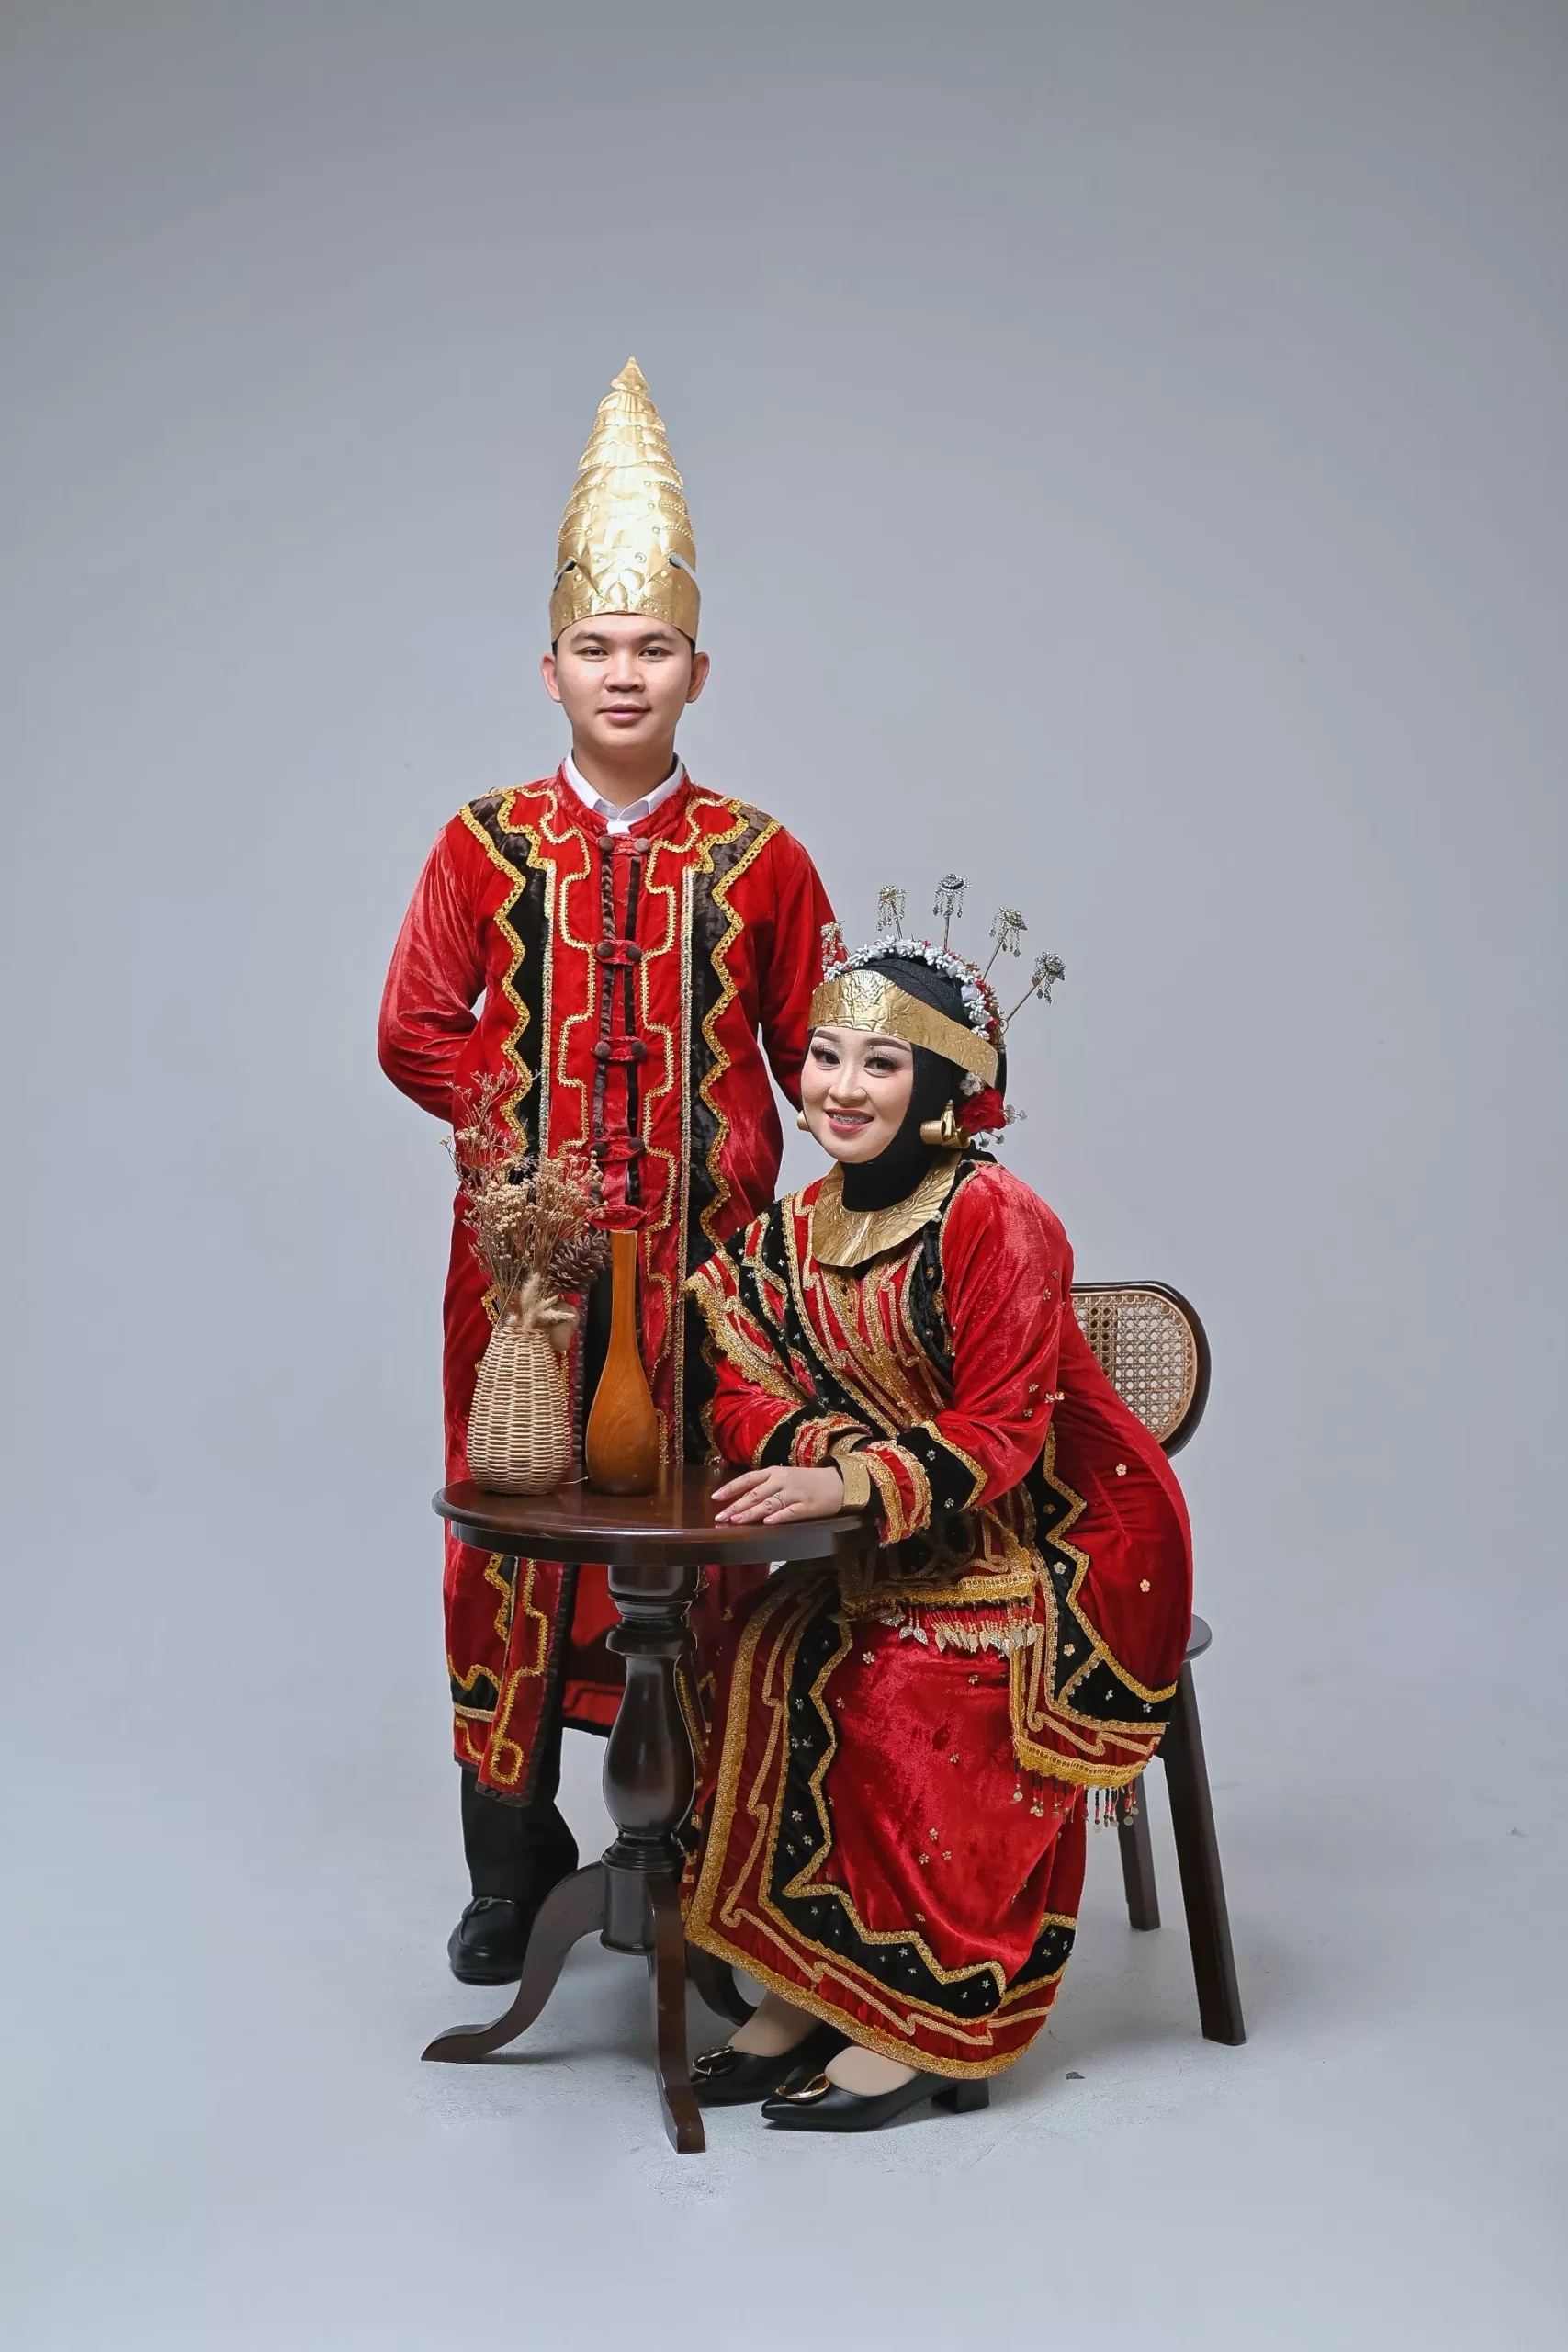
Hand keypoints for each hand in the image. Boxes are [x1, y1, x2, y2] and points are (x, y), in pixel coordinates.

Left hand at [711, 1465, 845, 1525]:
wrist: (838, 1482)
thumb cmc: (807, 1481)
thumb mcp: (785, 1477)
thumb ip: (765, 1485)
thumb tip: (741, 1498)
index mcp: (774, 1472)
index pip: (748, 1479)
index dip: (731, 1488)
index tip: (715, 1497)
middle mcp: (782, 1481)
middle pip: (755, 1494)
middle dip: (736, 1506)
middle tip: (720, 1517)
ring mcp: (795, 1494)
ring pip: (769, 1504)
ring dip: (751, 1513)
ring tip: (736, 1521)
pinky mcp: (807, 1506)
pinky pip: (790, 1512)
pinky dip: (778, 1517)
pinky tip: (767, 1523)